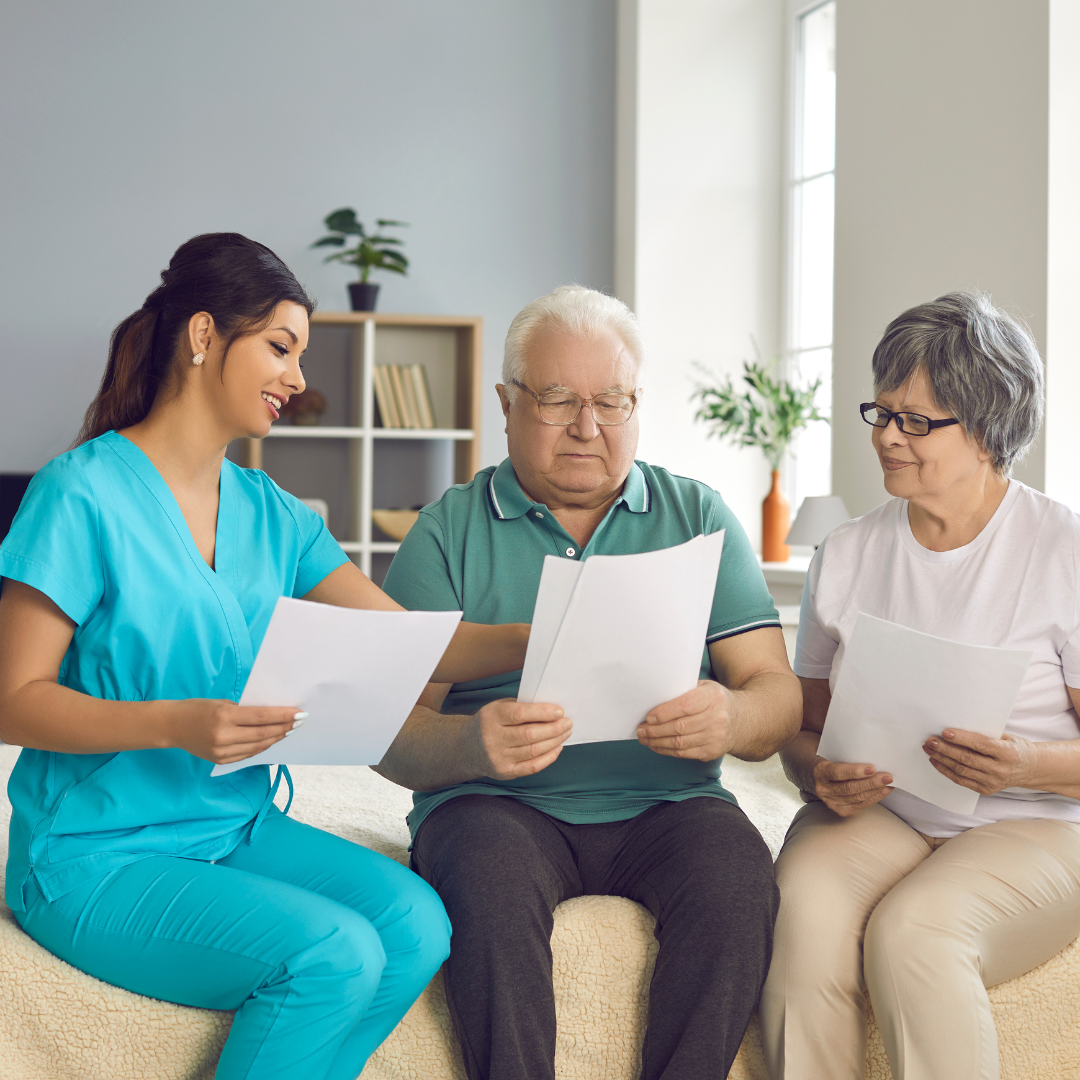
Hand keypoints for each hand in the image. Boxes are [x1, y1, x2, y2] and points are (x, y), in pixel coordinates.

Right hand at [166, 700, 303, 764]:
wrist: (173, 726)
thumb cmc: (199, 709)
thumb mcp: (223, 703)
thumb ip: (245, 711)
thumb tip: (273, 715)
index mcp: (224, 717)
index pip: (261, 717)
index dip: (283, 716)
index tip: (299, 713)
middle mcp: (223, 736)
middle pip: (262, 734)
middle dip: (284, 728)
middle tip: (299, 722)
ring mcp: (221, 751)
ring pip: (257, 746)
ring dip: (276, 738)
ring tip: (289, 730)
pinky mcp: (220, 760)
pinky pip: (248, 754)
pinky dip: (262, 747)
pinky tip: (272, 739)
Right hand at [474, 699, 570, 779]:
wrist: (466, 748)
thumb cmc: (490, 723)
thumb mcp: (498, 708)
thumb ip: (521, 707)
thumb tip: (551, 710)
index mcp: (491, 716)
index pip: (519, 714)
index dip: (542, 712)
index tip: (559, 711)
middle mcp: (493, 738)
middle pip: (530, 734)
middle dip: (554, 728)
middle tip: (568, 723)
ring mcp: (498, 757)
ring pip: (533, 750)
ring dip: (554, 741)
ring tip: (565, 733)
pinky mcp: (504, 772)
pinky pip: (532, 767)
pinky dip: (549, 757)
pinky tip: (557, 748)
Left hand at [637, 680, 736, 760]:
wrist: (744, 720)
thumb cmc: (716, 700)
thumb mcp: (705, 687)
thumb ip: (684, 689)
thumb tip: (654, 695)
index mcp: (712, 697)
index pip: (684, 706)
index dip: (664, 713)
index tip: (648, 717)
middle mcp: (717, 718)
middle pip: (679, 727)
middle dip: (655, 730)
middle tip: (640, 729)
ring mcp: (716, 737)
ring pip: (680, 743)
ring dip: (657, 742)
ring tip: (644, 738)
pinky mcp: (712, 752)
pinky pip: (684, 753)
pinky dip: (667, 751)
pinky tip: (656, 746)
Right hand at [811, 758, 893, 816]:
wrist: (818, 775)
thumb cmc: (830, 760)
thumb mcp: (832, 754)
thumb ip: (847, 756)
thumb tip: (873, 757)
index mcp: (819, 772)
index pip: (838, 772)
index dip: (855, 771)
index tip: (872, 768)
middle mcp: (823, 789)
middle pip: (850, 788)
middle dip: (871, 783)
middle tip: (887, 777)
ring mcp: (831, 802)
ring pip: (857, 798)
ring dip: (876, 790)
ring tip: (888, 783)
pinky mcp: (841, 810)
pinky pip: (861, 805)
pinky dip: (875, 797)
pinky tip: (884, 790)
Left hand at [923, 729, 1038, 794]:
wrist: (1030, 768)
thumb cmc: (1015, 747)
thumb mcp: (1006, 737)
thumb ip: (985, 734)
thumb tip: (956, 727)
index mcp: (1007, 753)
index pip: (980, 745)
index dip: (961, 739)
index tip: (945, 732)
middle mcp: (1000, 770)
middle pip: (967, 759)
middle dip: (945, 749)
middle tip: (930, 741)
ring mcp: (993, 782)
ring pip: (961, 771)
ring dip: (941, 759)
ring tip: (929, 749)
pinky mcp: (986, 789)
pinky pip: (961, 781)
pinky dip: (946, 771)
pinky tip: (936, 761)